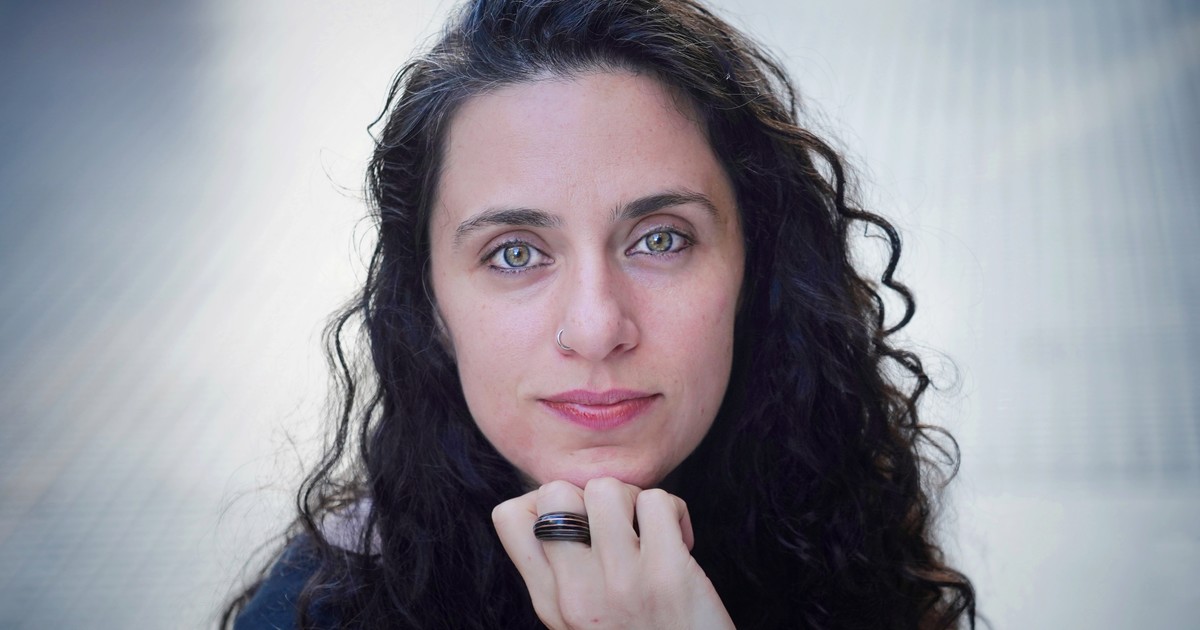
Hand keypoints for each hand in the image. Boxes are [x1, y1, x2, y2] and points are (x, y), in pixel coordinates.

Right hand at [492, 477, 734, 629]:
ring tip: (648, 530)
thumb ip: (568, 575)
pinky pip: (658, 501)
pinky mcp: (668, 574)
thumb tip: (567, 505)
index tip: (576, 524)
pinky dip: (674, 512)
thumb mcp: (583, 621)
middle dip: (589, 494)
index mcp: (550, 603)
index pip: (510, 516)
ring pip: (606, 488)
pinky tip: (680, 541)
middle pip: (554, 492)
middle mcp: (576, 593)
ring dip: (633, 498)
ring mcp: (621, 583)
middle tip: (616, 525)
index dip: (543, 503)